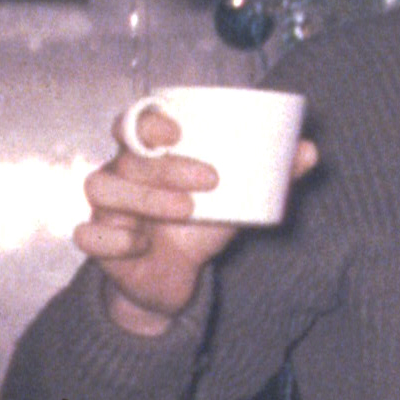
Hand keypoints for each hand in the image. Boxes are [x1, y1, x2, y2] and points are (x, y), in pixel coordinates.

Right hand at [76, 108, 318, 336]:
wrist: (173, 279)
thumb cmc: (198, 225)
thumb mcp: (235, 201)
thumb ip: (271, 175)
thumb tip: (311, 150)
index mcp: (148, 156)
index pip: (132, 123)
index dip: (147, 121)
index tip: (178, 130)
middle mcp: (119, 175)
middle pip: (126, 157)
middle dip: (166, 166)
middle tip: (210, 180)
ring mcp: (105, 209)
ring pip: (101, 188)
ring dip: (144, 198)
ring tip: (186, 210)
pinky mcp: (99, 244)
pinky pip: (87, 235)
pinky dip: (112, 238)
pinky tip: (140, 244)